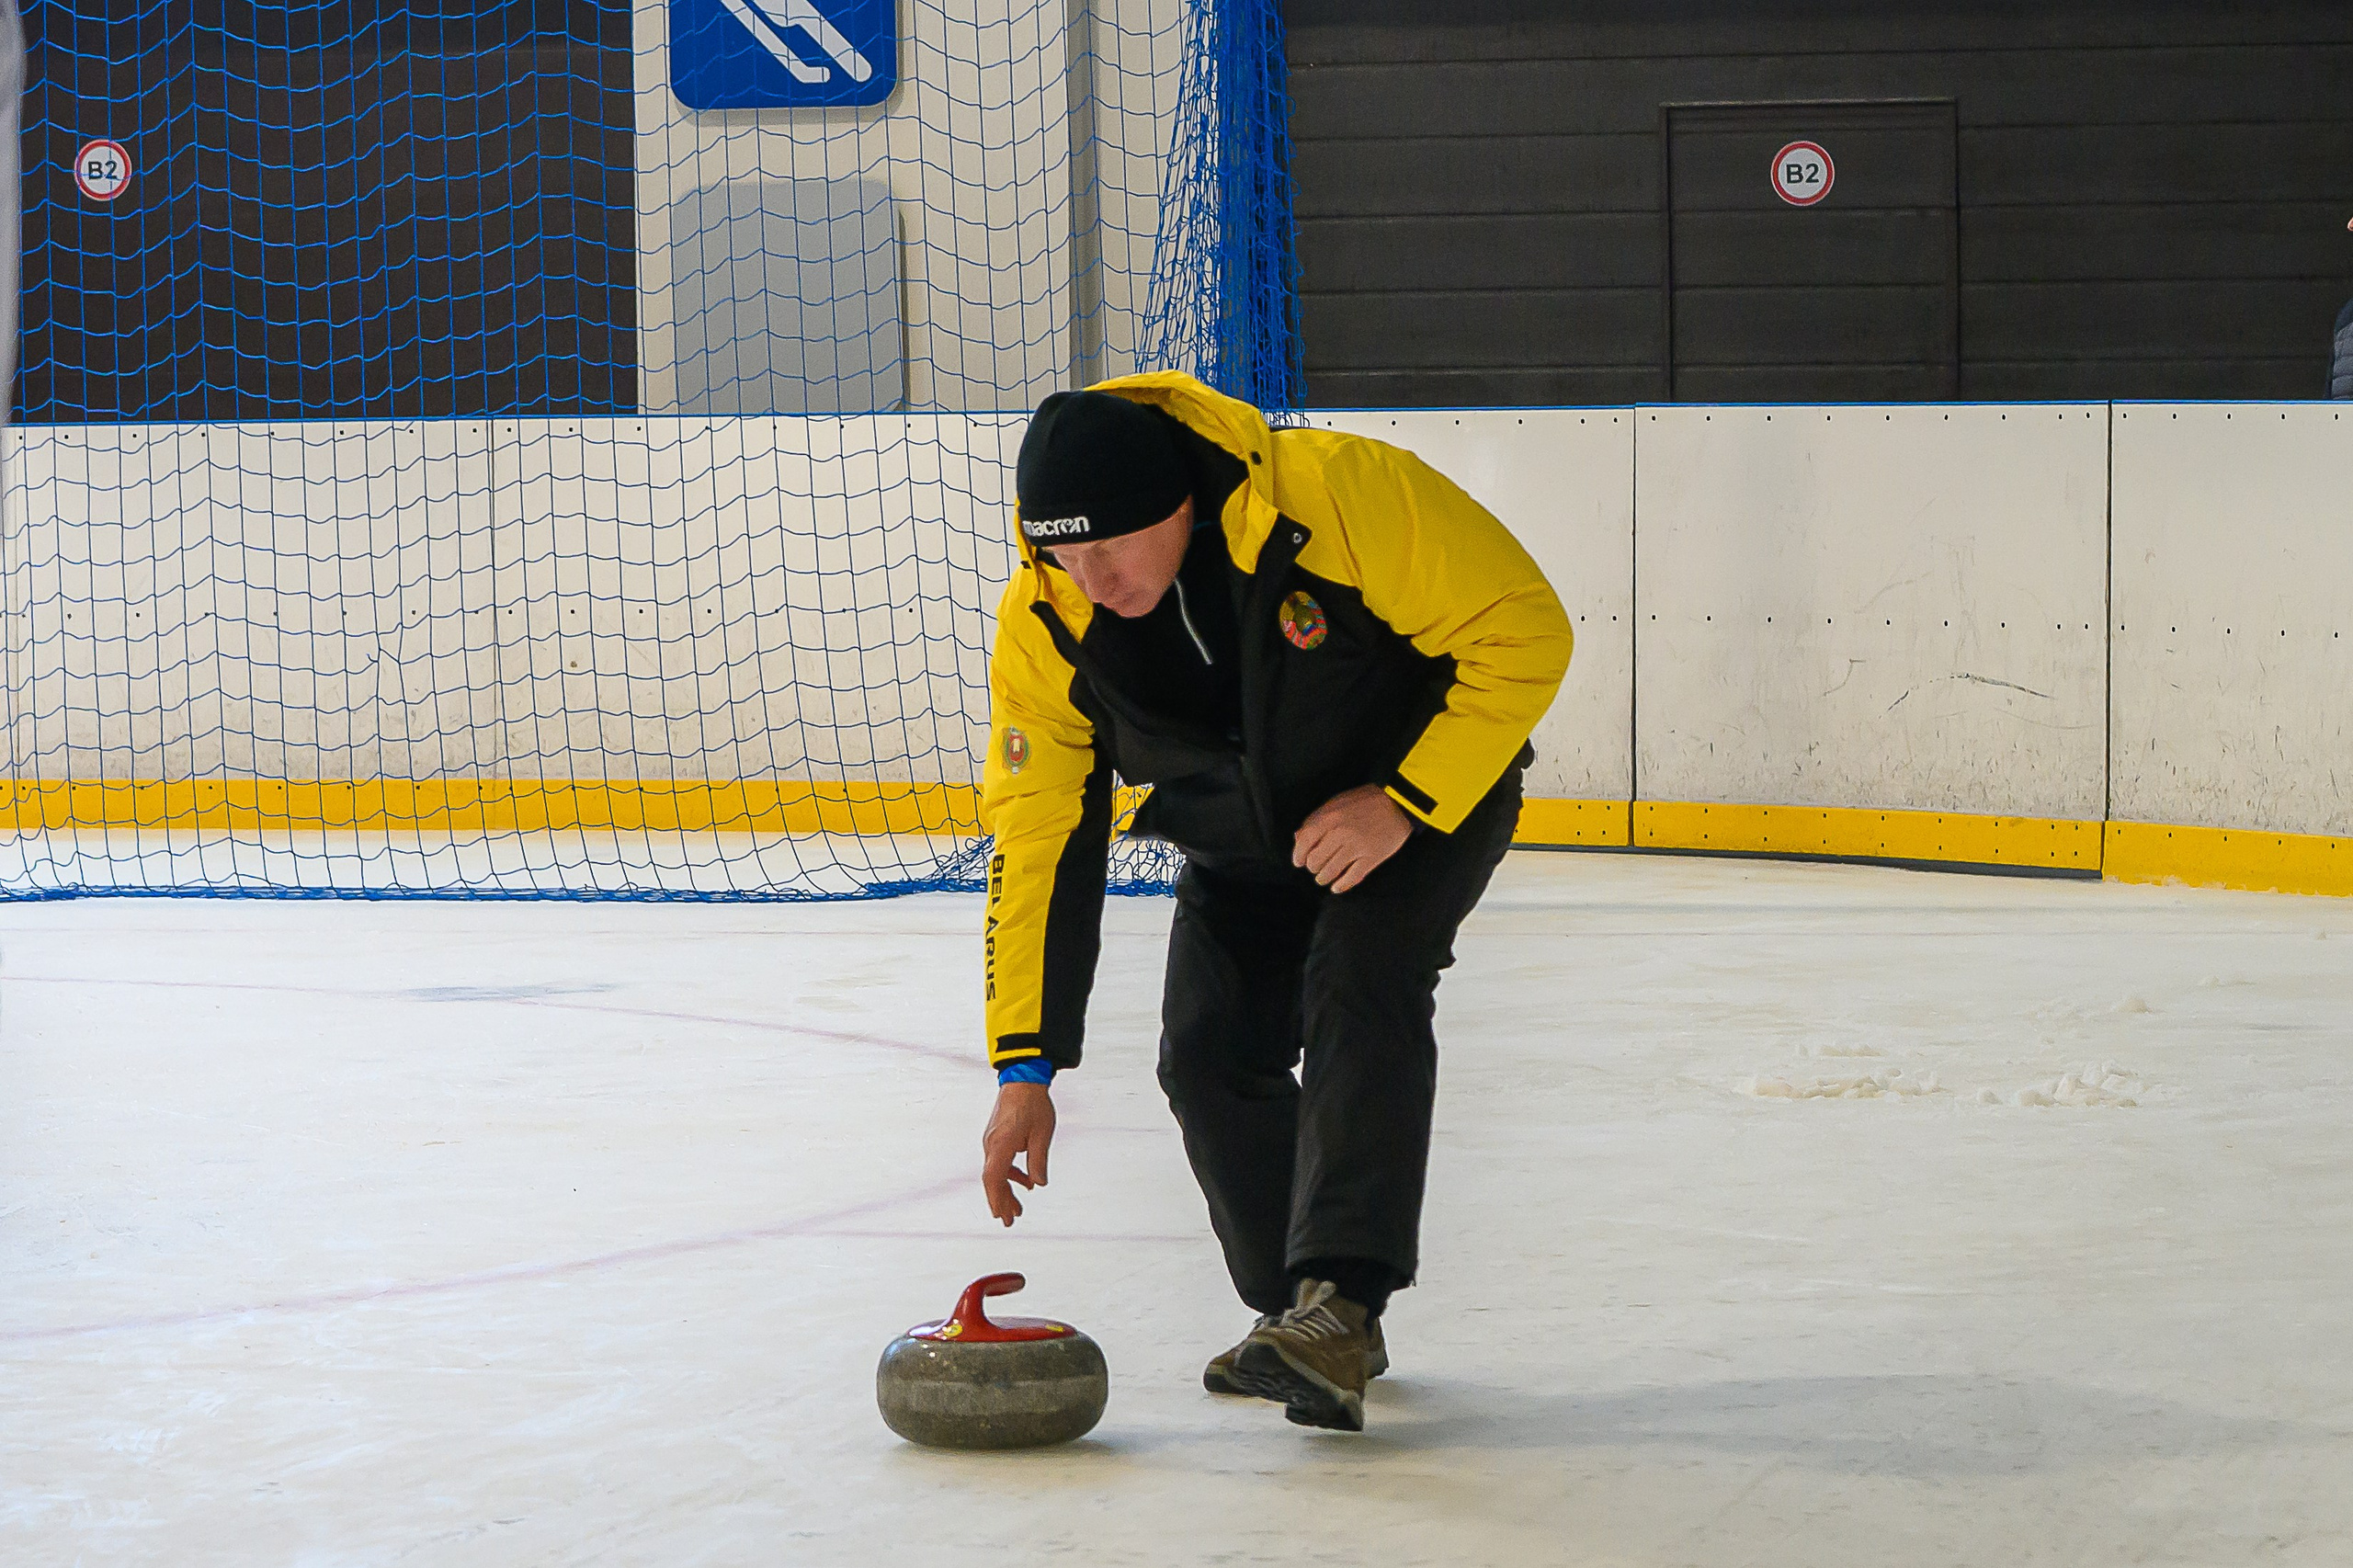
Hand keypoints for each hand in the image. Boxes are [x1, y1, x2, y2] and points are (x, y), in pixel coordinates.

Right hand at [981, 1081, 1055, 1225]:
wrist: (1023, 1078)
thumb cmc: (1033, 1104)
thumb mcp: (1042, 1133)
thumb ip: (1038, 1160)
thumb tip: (1039, 1183)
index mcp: (1000, 1145)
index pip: (993, 1178)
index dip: (997, 1199)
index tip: (1001, 1216)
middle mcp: (991, 1144)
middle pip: (992, 1179)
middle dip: (1001, 1202)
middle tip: (1010, 1221)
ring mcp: (992, 1140)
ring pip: (995, 1172)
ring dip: (1006, 1190)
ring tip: (1018, 1209)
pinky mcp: (997, 1136)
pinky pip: (1000, 1161)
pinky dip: (1011, 1174)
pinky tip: (1025, 1182)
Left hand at [1292, 783, 1413, 892]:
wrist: (1398, 802)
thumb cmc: (1364, 801)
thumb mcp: (1336, 802)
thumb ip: (1316, 819)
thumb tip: (1298, 838)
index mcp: (1329, 817)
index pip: (1305, 842)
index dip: (1298, 855)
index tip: (1299, 862)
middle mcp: (1340, 833)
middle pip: (1316, 860)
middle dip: (1313, 867)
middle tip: (1315, 867)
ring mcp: (1357, 846)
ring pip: (1331, 871)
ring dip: (1323, 878)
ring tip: (1322, 878)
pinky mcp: (1372, 857)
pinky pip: (1352, 878)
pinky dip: (1341, 886)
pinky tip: (1336, 887)